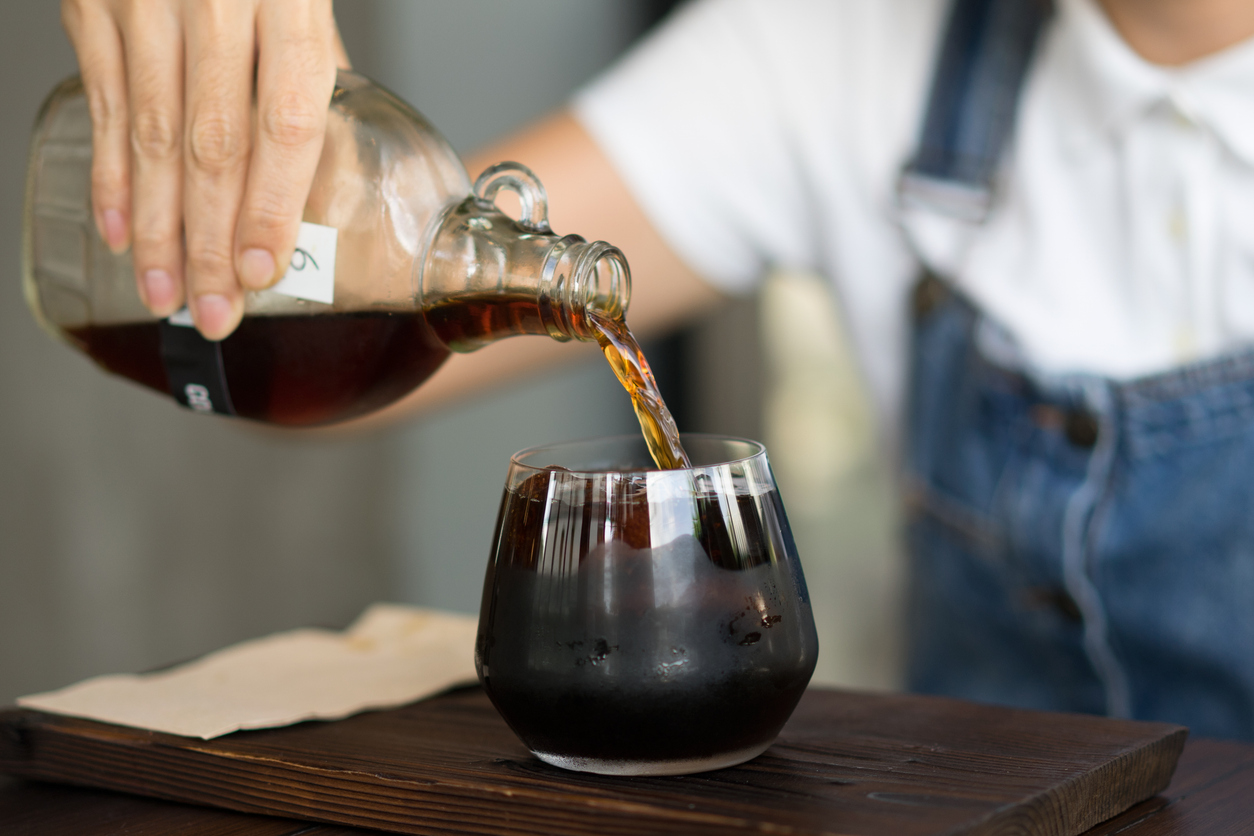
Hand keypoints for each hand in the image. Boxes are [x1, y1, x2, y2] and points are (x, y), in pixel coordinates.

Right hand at [61, 0, 348, 339]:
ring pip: (152, 136)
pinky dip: (112, 176)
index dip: (272, 204)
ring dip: (157, 227)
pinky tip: (121, 233)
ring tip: (165, 293)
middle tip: (213, 312)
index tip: (261, 270)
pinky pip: (104, 105)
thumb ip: (308, 62)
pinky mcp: (91, 2)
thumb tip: (319, 154)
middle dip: (211, 240)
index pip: (283, 122)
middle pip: (213, 145)